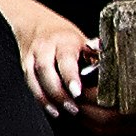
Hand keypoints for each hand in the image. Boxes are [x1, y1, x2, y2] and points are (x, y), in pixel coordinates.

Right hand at [0, 0, 100, 115]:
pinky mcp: (24, 66)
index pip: (65, 59)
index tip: (77, 92)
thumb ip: (94, 56)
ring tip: (60, 112)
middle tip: (73, 108)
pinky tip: (51, 109)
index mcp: (63, 40)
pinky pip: (30, 84)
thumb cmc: (65, 36)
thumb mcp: (83, 40)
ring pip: (34, 79)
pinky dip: (39, 98)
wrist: (35, 23)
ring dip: (47, 98)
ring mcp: (31, 57)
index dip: (70, 76)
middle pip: (46, 70)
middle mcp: (44, 47)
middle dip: (58, 92)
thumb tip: (111, 68)